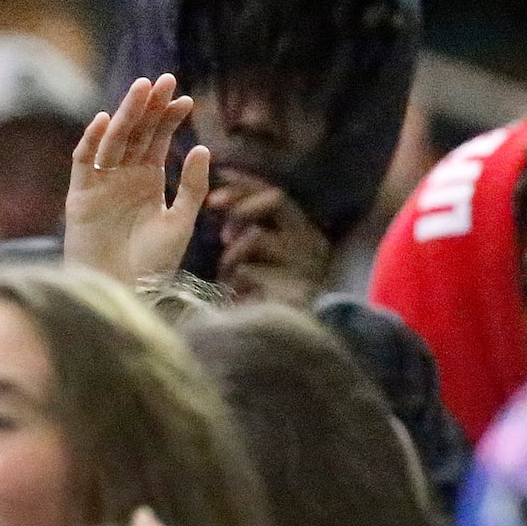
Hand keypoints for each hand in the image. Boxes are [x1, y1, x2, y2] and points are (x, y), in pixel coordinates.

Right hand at [64, 74, 210, 285]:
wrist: (125, 291)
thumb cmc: (154, 263)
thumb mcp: (181, 221)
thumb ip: (191, 187)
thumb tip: (202, 148)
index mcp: (148, 180)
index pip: (157, 140)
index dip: (169, 119)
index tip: (186, 100)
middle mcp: (123, 177)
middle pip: (135, 134)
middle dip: (149, 107)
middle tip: (164, 80)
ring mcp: (100, 185)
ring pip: (112, 141)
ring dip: (126, 115)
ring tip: (142, 89)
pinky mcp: (79, 197)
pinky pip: (84, 163)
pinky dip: (92, 141)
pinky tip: (106, 121)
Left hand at [211, 173, 335, 306]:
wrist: (271, 349)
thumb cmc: (255, 299)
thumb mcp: (253, 255)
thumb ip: (247, 224)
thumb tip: (221, 186)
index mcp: (307, 235)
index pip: (279, 195)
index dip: (246, 183)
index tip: (219, 176)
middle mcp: (314, 246)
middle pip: (277, 200)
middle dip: (240, 200)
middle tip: (212, 205)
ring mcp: (307, 267)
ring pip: (258, 235)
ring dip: (233, 254)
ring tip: (228, 273)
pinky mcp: (295, 289)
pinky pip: (251, 269)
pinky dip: (235, 279)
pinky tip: (236, 293)